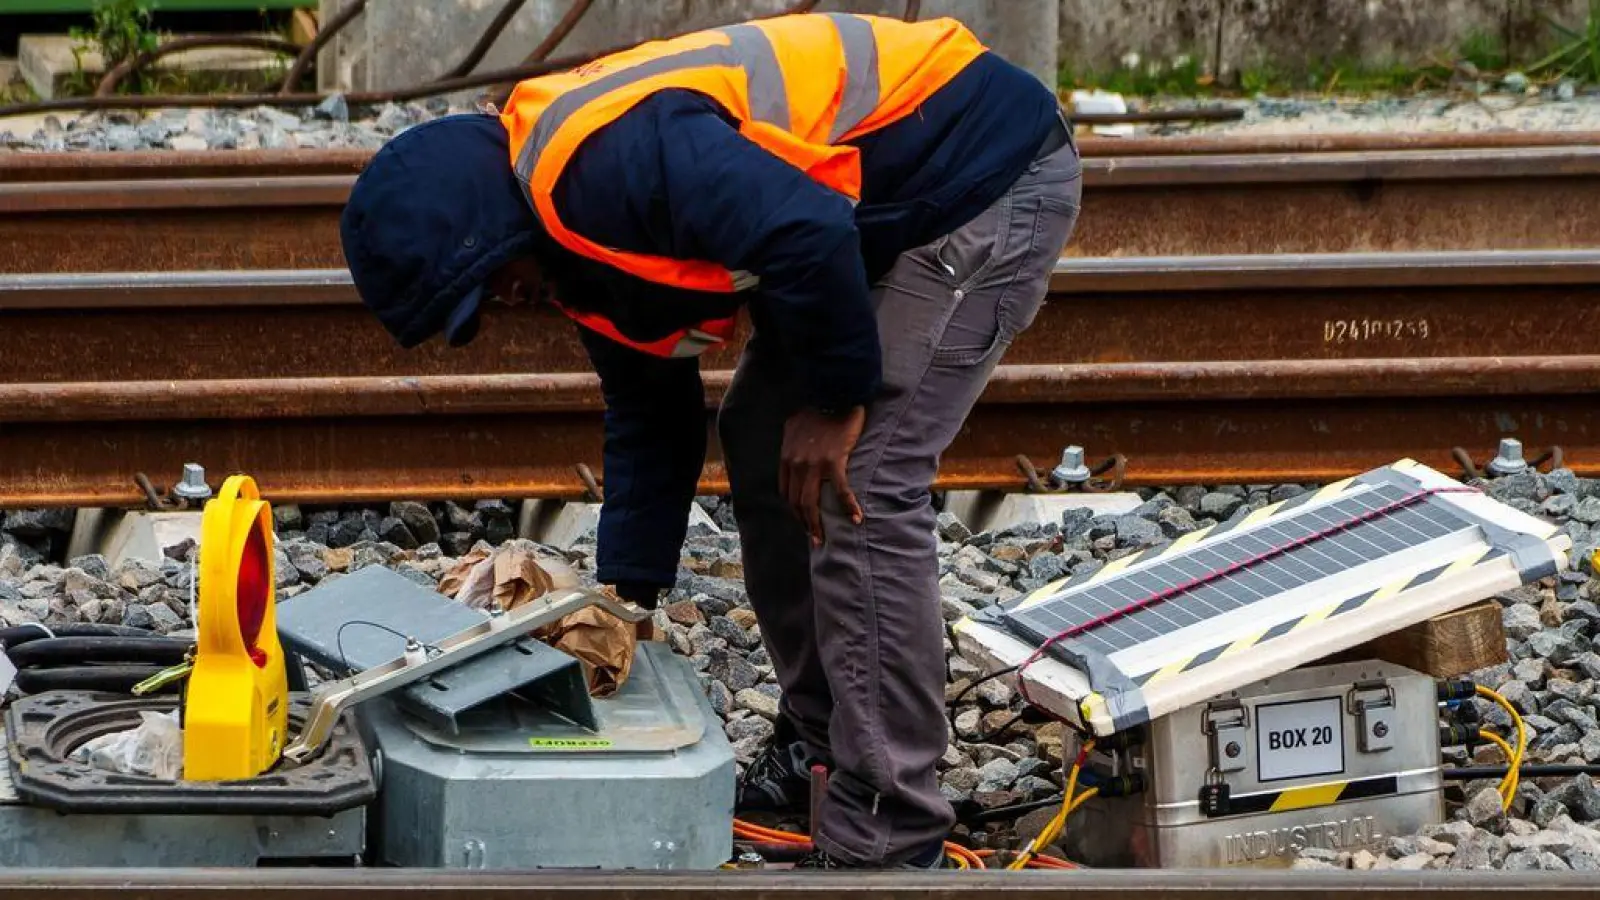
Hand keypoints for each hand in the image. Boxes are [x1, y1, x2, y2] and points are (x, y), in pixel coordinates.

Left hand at [780, 406, 866, 546]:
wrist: (835, 393)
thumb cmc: (818, 408)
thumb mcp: (795, 426)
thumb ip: (792, 442)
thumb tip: (793, 452)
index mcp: (787, 456)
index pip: (786, 492)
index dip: (793, 510)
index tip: (802, 520)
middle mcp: (796, 463)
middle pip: (796, 502)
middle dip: (804, 524)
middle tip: (813, 539)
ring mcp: (813, 464)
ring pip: (811, 503)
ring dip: (817, 524)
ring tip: (824, 538)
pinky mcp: (834, 461)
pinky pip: (840, 491)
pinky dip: (848, 507)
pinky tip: (856, 518)